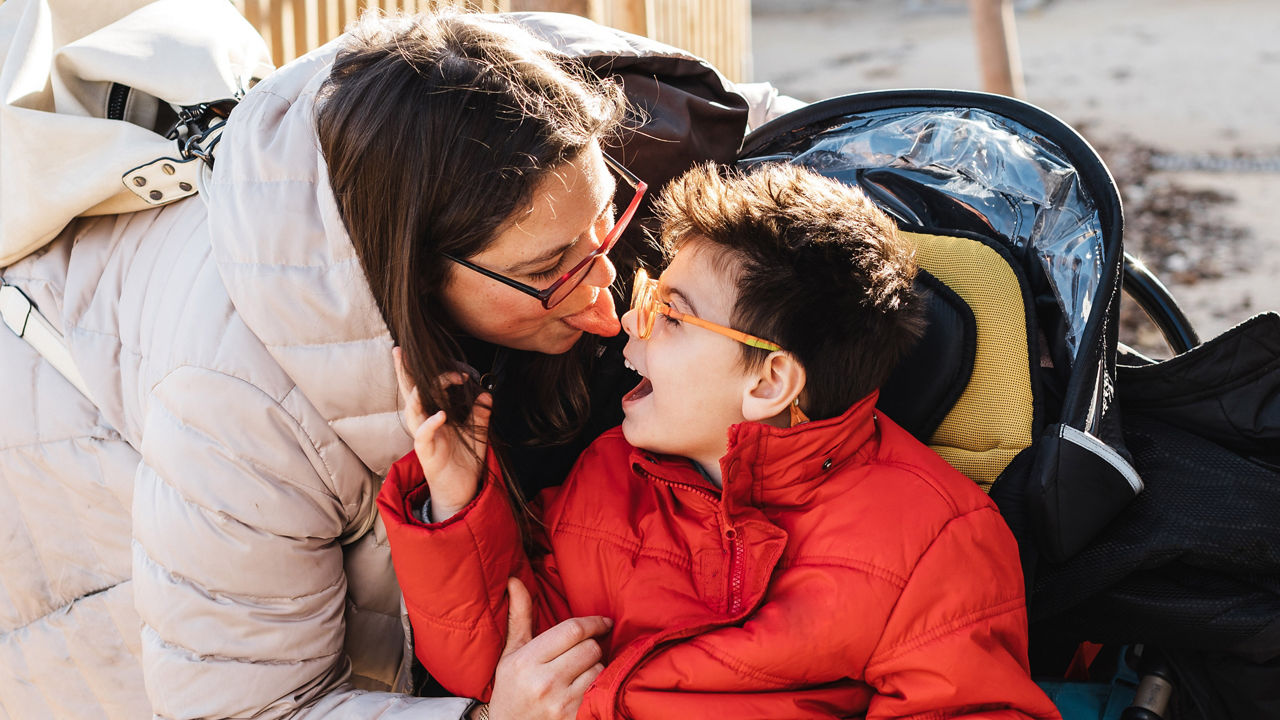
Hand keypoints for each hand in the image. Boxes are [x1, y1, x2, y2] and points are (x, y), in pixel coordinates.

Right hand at [393, 347, 491, 520]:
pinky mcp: (426, 453)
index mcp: (434, 415)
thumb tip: (486, 395)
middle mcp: (425, 422)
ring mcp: (423, 437)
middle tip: (399, 350)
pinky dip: (431, 423)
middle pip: (409, 393)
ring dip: (423, 393)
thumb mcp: (477, 433)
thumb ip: (480, 414)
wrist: (462, 490)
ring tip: (441, 380)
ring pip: (412, 410)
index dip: (430, 372)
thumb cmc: (465, 461)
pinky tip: (441, 415)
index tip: (459, 369)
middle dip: (402, 372)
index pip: (425, 388)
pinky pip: (423, 435)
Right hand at [487, 578, 610, 719]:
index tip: (604, 622)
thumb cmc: (510, 690)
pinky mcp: (574, 717)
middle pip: (590, 648)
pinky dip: (598, 686)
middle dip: (591, 647)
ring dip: (596, 668)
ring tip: (579, 674)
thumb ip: (519, 617)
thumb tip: (514, 580)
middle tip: (583, 653)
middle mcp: (544, 682)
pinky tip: (584, 689)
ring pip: (599, 669)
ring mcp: (561, 703)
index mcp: (526, 661)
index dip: (594, 622)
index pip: (573, 630)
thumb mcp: (510, 654)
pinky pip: (600, 690)